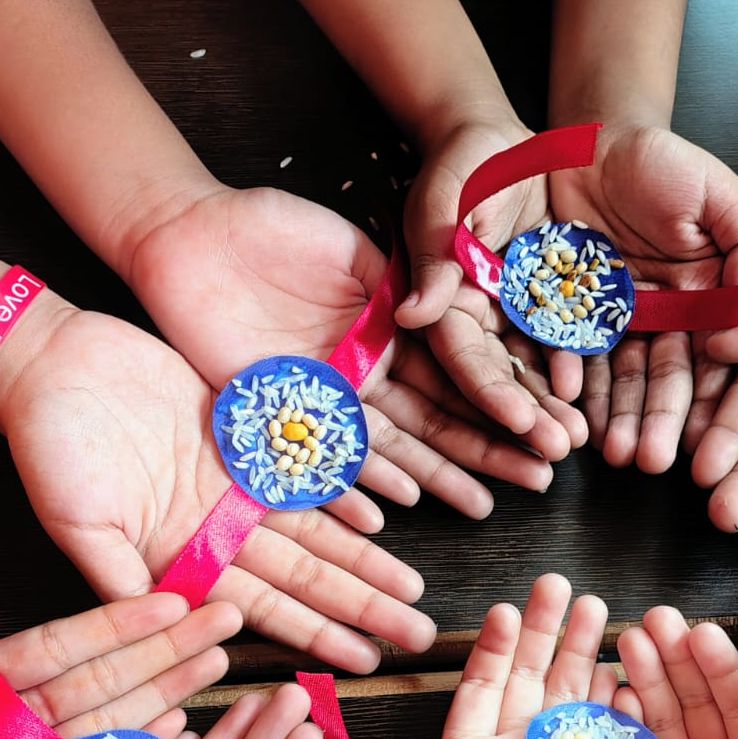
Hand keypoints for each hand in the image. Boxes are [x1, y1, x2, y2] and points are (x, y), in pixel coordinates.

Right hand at [0, 299, 435, 672]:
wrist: (50, 364)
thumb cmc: (49, 448)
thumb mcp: (78, 524)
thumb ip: (121, 580)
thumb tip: (168, 627)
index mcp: (180, 559)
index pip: (263, 608)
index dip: (315, 635)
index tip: (364, 660)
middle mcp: (217, 529)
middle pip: (305, 575)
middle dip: (362, 606)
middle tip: (416, 634)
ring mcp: (233, 485)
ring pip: (315, 530)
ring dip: (365, 561)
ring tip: (412, 590)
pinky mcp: (240, 436)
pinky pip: (302, 471)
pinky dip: (340, 492)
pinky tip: (381, 517)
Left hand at [0, 591, 239, 738]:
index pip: (52, 647)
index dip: (111, 624)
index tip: (167, 600)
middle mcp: (5, 728)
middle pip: (96, 680)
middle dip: (161, 648)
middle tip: (221, 618)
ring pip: (106, 728)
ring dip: (164, 694)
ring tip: (216, 664)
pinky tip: (179, 732)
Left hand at [124, 184, 553, 515]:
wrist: (188, 237)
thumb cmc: (267, 227)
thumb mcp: (349, 248)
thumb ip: (401, 285)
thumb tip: (456, 312)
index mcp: (389, 330)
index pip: (458, 372)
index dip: (504, 397)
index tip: (549, 422)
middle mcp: (364, 372)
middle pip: (435, 420)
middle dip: (488, 450)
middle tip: (541, 479)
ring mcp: (325, 397)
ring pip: (389, 448)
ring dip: (436, 478)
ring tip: (484, 506)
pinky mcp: (277, 414)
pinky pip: (321, 457)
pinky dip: (353, 486)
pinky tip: (392, 511)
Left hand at [362, 574, 617, 738]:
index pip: (482, 692)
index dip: (494, 652)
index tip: (507, 610)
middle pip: (532, 681)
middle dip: (547, 632)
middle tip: (563, 585)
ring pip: (574, 703)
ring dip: (587, 657)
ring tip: (604, 611)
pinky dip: (625, 714)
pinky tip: (634, 679)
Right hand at [399, 113, 589, 460]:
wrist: (506, 144)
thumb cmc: (464, 165)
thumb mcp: (444, 202)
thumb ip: (435, 258)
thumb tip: (414, 315)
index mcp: (441, 302)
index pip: (463, 357)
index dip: (489, 393)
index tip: (519, 423)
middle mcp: (472, 320)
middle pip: (497, 380)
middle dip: (526, 418)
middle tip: (556, 451)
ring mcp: (510, 318)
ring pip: (530, 374)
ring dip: (552, 409)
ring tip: (579, 439)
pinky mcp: (544, 308)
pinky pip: (561, 348)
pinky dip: (576, 374)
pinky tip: (597, 401)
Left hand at [545, 124, 737, 473]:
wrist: (585, 147)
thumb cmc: (658, 161)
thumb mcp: (713, 191)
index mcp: (717, 293)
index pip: (727, 352)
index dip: (720, 394)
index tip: (710, 432)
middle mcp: (674, 318)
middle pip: (674, 377)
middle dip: (663, 419)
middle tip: (653, 460)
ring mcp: (625, 323)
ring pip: (626, 379)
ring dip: (622, 418)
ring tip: (617, 454)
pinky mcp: (577, 319)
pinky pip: (577, 359)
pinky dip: (577, 388)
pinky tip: (575, 417)